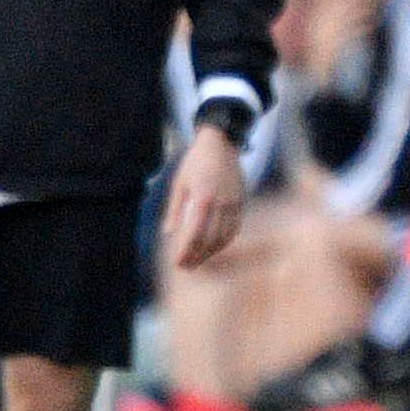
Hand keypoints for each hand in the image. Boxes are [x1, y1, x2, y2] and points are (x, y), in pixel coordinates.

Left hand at [162, 124, 247, 272]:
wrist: (221, 144)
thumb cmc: (195, 162)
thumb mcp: (179, 183)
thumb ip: (175, 210)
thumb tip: (168, 233)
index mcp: (203, 197)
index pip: (194, 233)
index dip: (186, 251)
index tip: (177, 263)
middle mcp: (221, 203)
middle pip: (210, 239)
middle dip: (197, 256)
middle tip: (186, 267)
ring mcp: (234, 204)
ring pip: (224, 237)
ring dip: (211, 253)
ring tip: (199, 261)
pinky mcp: (241, 203)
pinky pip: (234, 229)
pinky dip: (224, 242)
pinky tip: (214, 248)